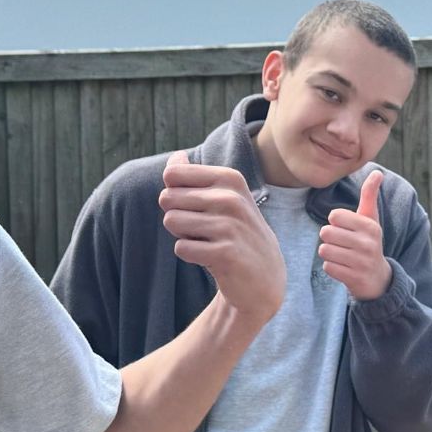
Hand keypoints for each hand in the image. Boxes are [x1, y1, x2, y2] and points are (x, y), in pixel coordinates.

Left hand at [159, 150, 285, 323]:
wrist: (264, 276)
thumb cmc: (235, 231)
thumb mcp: (222, 197)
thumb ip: (194, 175)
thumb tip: (176, 155)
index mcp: (229, 178)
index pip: (172, 174)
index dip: (176, 194)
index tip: (197, 206)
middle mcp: (231, 198)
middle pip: (167, 198)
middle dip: (177, 216)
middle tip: (203, 228)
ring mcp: (229, 225)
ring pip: (171, 221)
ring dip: (183, 235)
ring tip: (207, 241)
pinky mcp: (224, 253)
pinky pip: (180, 248)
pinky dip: (189, 254)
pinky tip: (210, 257)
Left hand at [318, 169, 392, 300]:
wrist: (379, 278)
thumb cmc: (368, 242)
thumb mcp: (371, 219)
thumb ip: (369, 195)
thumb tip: (377, 172)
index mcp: (370, 226)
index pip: (334, 215)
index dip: (335, 222)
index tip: (346, 229)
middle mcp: (368, 244)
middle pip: (325, 232)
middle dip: (329, 238)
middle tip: (343, 244)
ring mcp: (361, 262)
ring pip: (324, 250)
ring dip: (329, 253)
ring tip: (343, 255)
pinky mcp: (354, 278)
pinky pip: (327, 267)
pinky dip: (331, 267)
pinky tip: (344, 268)